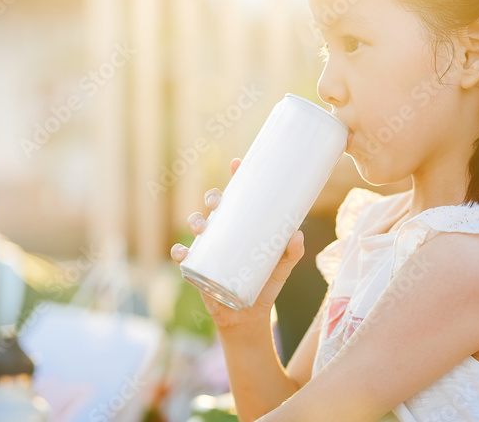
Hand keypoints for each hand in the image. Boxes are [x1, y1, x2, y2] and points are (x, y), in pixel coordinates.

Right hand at [170, 157, 304, 330]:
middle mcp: (223, 233)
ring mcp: (209, 249)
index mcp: (242, 226)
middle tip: (217, 202)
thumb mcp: (282, 267)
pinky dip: (180, 253)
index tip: (237, 163)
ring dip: (195, 221)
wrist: (249, 316)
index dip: (236, 178)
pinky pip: (184, 258)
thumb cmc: (265, 285)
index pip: (237, 197)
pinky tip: (184, 252)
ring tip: (202, 226)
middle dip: (212, 198)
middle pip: (213, 207)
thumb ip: (293, 252)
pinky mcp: (198, 269)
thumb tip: (297, 234)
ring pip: (196, 227)